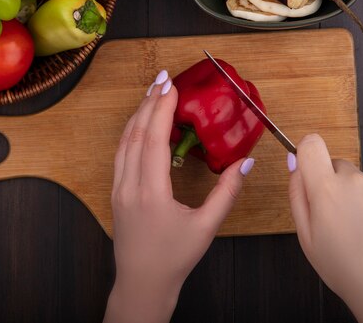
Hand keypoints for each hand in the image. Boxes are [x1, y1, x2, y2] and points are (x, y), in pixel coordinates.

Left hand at [103, 70, 254, 322]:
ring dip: (138, 115)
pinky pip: (121, 154)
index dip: (161, 109)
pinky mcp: (117, 193)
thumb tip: (246, 163)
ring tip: (152, 93)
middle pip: (135, 134)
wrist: (142, 283)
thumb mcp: (206, 227)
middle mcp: (129, 186)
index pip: (153, 140)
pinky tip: (141, 124)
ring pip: (124, 142)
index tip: (171, 86)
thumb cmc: (174, 258)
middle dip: (149, 102)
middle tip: (163, 79)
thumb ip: (227, 192)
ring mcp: (119, 189)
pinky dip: (131, 132)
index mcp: (151, 193)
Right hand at [288, 134, 362, 322]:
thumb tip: (295, 163)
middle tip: (339, 218)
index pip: (312, 145)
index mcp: (326, 189)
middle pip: (339, 167)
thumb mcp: (305, 235)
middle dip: (335, 185)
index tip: (312, 169)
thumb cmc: (341, 266)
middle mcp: (356, 180)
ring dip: (361, 199)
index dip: (309, 153)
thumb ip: (298, 194)